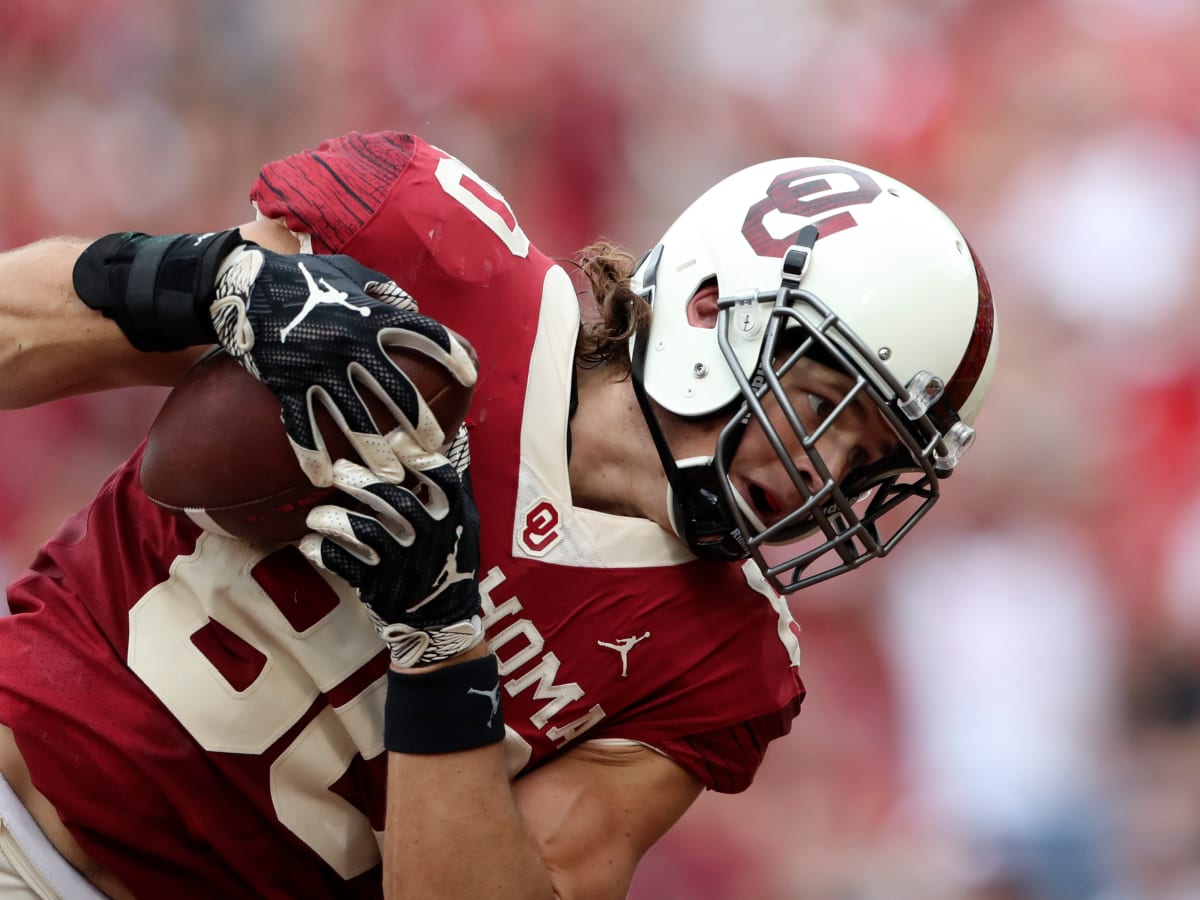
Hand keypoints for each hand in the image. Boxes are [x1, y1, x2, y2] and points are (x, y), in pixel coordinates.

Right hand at [211, 247, 476, 486]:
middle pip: (396, 390)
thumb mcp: (348, 271)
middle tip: (432, 449)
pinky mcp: (286, 382)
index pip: (424, 334)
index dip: (450, 353)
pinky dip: (311, 454)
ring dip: (375, 452)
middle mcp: (351, 343)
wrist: (240, 283)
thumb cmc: (301, 277)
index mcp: (370, 314)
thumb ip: (383, 290)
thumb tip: (412, 307)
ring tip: (393, 478)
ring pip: (354, 418)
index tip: (470, 375)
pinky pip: (300, 425)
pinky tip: (324, 479)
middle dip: (419, 423)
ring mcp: (318, 366)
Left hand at [299, 431, 483, 667]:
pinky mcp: (377, 586)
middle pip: (394, 499)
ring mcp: (402, 562)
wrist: (440, 623)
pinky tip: (309, 543)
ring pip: (363, 531)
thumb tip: (449, 437)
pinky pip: (342, 563)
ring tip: (315, 515)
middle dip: (361, 480)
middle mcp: (429, 537)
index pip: (441, 477)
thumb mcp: (465, 526)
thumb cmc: (449, 563)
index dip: (417, 456)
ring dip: (333, 518)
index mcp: (454, 518)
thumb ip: (454, 489)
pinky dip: (321, 551)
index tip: (394, 438)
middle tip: (337, 469)